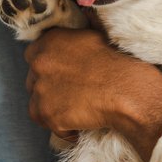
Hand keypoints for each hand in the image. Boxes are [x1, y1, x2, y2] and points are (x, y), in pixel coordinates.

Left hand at [23, 28, 161, 145]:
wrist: (129, 91)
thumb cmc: (118, 63)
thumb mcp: (93, 37)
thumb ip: (72, 39)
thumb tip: (73, 33)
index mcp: (50, 41)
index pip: (32, 55)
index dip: (46, 68)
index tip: (59, 76)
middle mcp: (40, 63)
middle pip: (33, 81)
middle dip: (48, 89)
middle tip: (71, 95)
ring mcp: (42, 90)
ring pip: (37, 104)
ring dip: (53, 109)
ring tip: (77, 111)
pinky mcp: (48, 114)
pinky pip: (49, 125)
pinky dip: (62, 128)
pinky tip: (80, 125)